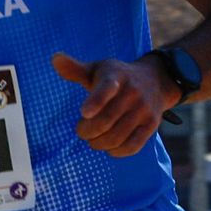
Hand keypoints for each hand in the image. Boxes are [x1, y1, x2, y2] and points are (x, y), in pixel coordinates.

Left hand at [51, 52, 168, 156]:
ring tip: (92, 140)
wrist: (155, 80)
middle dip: (87, 131)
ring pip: (118, 136)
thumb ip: (75, 69)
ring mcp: (144, 109)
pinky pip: (133, 145)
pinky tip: (109, 148)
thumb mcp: (97, 69)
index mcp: (116, 76)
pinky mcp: (152, 124)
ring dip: (99, 143)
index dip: (95, 101)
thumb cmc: (116, 76)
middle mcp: (133, 93)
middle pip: (106, 120)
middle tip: (81, 131)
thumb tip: (55, 58)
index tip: (84, 112)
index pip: (107, 88)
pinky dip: (117, 152)